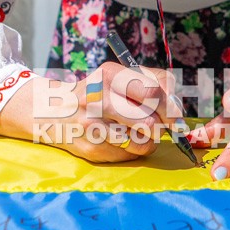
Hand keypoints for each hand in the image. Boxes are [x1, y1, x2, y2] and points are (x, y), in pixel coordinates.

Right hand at [0, 61, 186, 161]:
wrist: (52, 112)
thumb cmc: (98, 93)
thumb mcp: (119, 77)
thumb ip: (151, 84)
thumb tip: (177, 112)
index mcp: (109, 74)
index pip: (153, 92)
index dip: (171, 107)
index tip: (174, 114)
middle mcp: (97, 98)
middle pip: (149, 120)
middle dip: (161, 127)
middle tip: (159, 126)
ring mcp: (91, 126)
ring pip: (142, 142)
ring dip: (148, 140)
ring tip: (138, 132)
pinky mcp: (90, 148)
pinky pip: (128, 155)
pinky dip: (133, 150)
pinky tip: (121, 140)